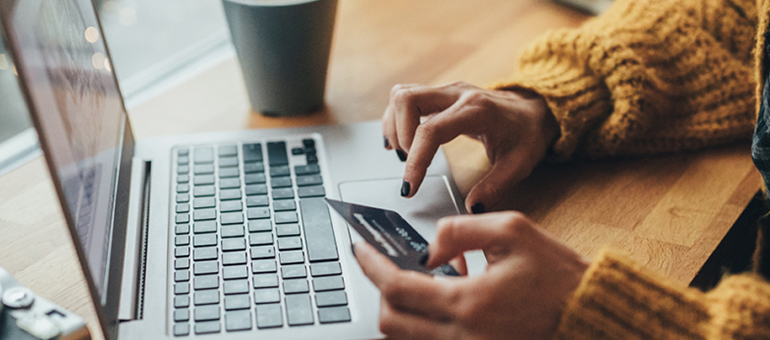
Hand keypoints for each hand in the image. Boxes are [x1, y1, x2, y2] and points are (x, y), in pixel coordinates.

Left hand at [354, 212, 588, 339]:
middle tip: (389, 264)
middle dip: (382, 290)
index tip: (360, 250)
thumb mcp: (513, 230)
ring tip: (425, 279)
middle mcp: (462, 336)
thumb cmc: (558, 275)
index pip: (397, 287)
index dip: (372, 266)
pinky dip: (422, 324)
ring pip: (405, 338)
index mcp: (469, 303)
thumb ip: (459, 230)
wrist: (588, 313)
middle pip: (391, 321)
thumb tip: (427, 248)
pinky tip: (443, 299)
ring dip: (401, 308)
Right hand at [382, 82, 556, 212]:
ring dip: (394, 125)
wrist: (534, 109)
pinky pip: (406, 97)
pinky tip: (401, 141)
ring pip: (402, 94)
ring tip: (404, 153)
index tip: (410, 187)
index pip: (431, 130)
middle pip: (407, 99)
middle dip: (399, 135)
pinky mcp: (439, 94)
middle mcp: (457, 94)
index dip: (415, 160)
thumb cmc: (526, 134)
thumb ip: (495, 187)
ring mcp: (446, 90)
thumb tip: (472, 207)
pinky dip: (396, 118)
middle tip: (408, 162)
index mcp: (477, 110)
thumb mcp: (519, 164)